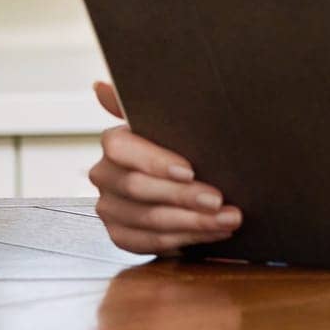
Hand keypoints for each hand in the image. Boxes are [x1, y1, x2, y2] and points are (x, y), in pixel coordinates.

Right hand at [88, 79, 242, 255]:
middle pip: (140, 189)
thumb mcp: (168, 119)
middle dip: (184, 197)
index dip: (156, 161)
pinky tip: (214, 232)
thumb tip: (100, 87)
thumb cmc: (179, 143)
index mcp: (114, 143)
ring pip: (150, 220)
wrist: (184, 177)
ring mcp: (109, 208)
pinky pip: (151, 243)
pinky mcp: (121, 235)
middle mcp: (104, 175)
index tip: (190, 170)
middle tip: (219, 200)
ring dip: (194, 222)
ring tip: (229, 219)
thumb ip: (135, 102)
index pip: (124, 149)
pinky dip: (187, 239)